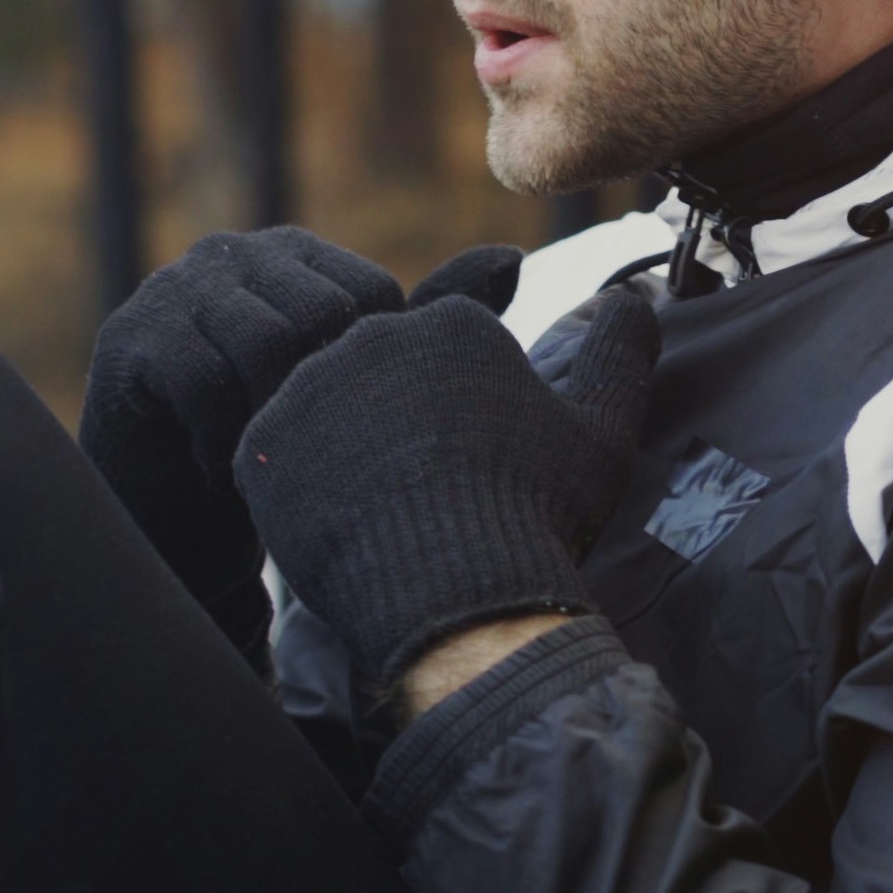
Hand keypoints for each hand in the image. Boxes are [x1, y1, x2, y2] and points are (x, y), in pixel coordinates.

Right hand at [81, 230, 521, 663]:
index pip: (367, 294)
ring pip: (262, 345)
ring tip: (263, 460)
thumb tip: (512, 256)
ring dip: (269, 422)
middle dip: (316, 398)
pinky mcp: (131, 338)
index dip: (366, 372)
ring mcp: (174, 289)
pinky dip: (221, 440)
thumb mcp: (353, 383)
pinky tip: (220, 472)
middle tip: (298, 451)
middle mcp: (232, 254)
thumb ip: (425, 322)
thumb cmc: (275, 444)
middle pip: (317, 316)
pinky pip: (203, 381)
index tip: (341, 425)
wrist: (170, 517)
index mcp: (294, 253)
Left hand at [235, 285, 658, 711]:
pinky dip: (305, 491)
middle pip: (383, 378)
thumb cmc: (539, 510)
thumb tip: (631, 300)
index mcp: (452, 324)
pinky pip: (278, 459)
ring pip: (327, 414)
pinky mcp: (261, 443)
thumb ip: (621, 354)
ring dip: (350, 455)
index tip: (481, 466)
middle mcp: (372, 335)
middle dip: (402, 428)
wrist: (457, 592)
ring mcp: (309, 386)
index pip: (449, 358)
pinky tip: (345, 527)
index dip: (468, 418)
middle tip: (432, 496)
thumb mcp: (604, 430)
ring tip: (388, 516)